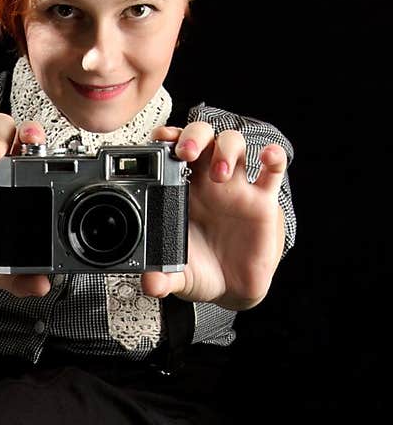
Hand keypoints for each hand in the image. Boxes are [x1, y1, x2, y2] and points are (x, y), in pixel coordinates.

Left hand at [141, 122, 288, 309]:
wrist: (232, 289)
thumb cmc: (202, 272)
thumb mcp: (178, 276)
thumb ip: (163, 277)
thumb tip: (150, 283)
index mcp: (182, 193)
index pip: (172, 152)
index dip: (166, 139)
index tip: (159, 142)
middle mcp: (208, 183)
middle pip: (203, 137)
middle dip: (194, 136)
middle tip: (186, 152)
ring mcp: (236, 188)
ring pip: (234, 144)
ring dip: (227, 149)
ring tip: (221, 172)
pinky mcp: (262, 201)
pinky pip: (273, 169)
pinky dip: (274, 156)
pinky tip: (267, 157)